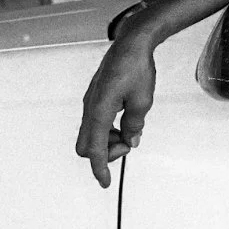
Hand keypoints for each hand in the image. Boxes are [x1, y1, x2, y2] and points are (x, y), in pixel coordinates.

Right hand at [76, 34, 156, 187]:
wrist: (130, 45)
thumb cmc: (137, 69)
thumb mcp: (142, 101)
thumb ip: (134, 124)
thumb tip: (131, 141)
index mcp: (99, 111)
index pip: (94, 149)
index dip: (99, 168)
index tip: (106, 183)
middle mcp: (89, 108)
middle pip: (86, 146)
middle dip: (105, 152)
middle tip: (129, 142)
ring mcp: (90, 103)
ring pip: (90, 135)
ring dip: (108, 141)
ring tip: (131, 129)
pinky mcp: (94, 99)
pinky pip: (95, 123)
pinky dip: (107, 130)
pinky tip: (124, 121)